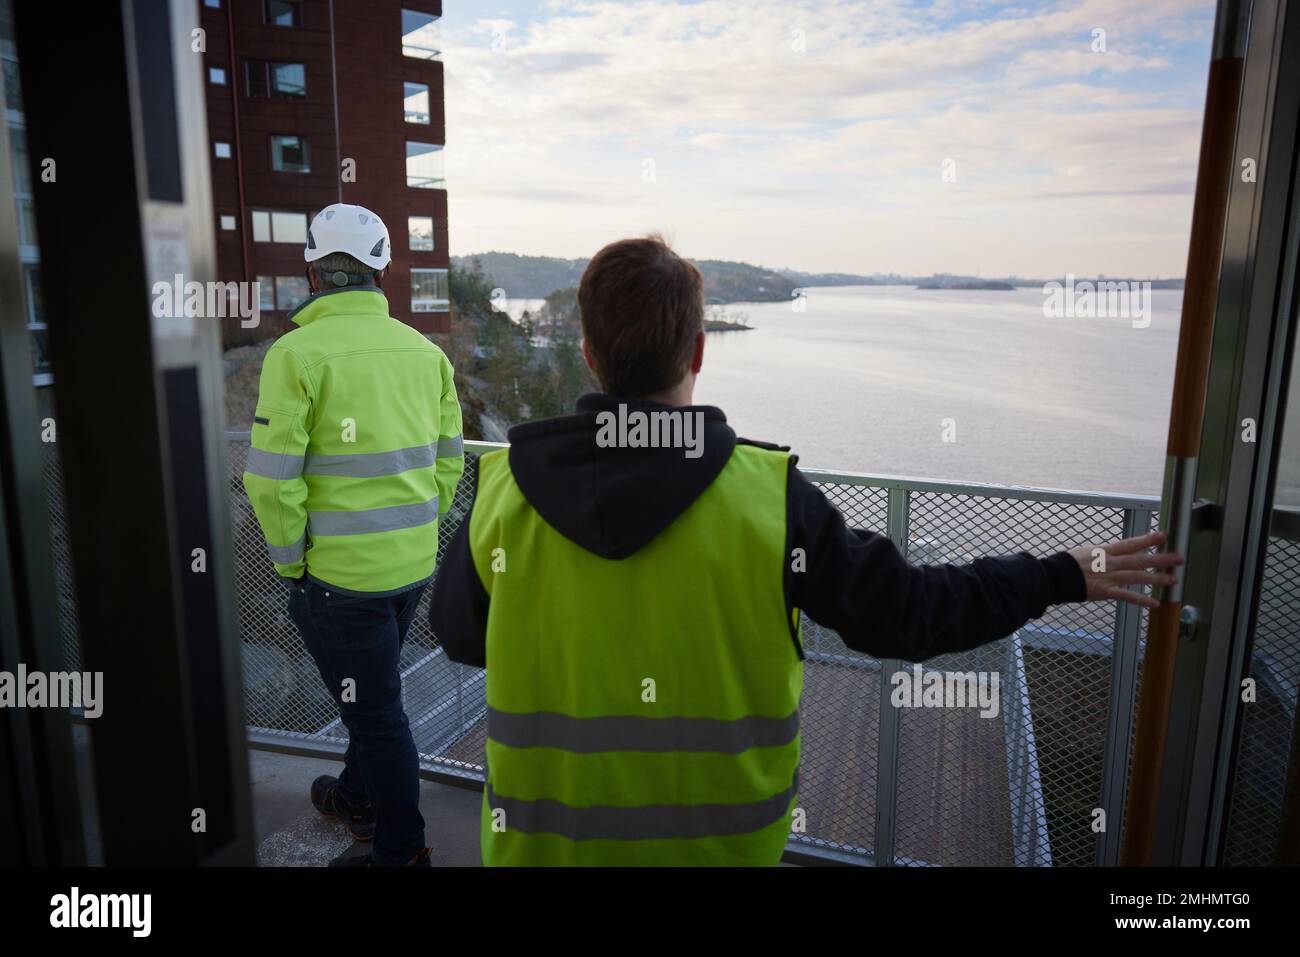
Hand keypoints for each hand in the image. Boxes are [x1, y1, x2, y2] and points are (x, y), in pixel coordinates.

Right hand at [1068, 531, 1183, 608]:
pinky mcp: (1106, 592)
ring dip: (1157, 579)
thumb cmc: (1069, 563)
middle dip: (1161, 559)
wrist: (1056, 576)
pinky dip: (1141, 600)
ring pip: (1138, 577)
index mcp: (1106, 551)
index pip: (1131, 544)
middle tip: (1179, 558)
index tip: (1164, 536)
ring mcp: (1110, 578)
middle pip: (1140, 560)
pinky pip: (1127, 596)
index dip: (1148, 540)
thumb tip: (1115, 552)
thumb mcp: (1088, 551)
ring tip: (1174, 580)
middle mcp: (1111, 563)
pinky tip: (1154, 603)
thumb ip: (1104, 552)